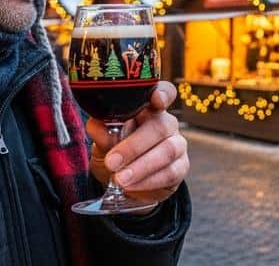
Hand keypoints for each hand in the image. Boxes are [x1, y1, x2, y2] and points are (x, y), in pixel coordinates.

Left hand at [88, 81, 188, 205]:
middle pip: (159, 126)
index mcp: (148, 109)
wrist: (123, 185)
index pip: (164, 93)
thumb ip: (101, 133)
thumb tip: (96, 125)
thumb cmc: (115, 155)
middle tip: (112, 161)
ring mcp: (177, 144)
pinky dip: (148, 181)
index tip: (156, 99)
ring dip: (141, 166)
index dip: (163, 94)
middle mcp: (166, 123)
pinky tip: (131, 186)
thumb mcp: (102, 143)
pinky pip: (170, 172)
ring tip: (120, 179)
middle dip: (134, 145)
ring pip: (167, 150)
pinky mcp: (181, 167)